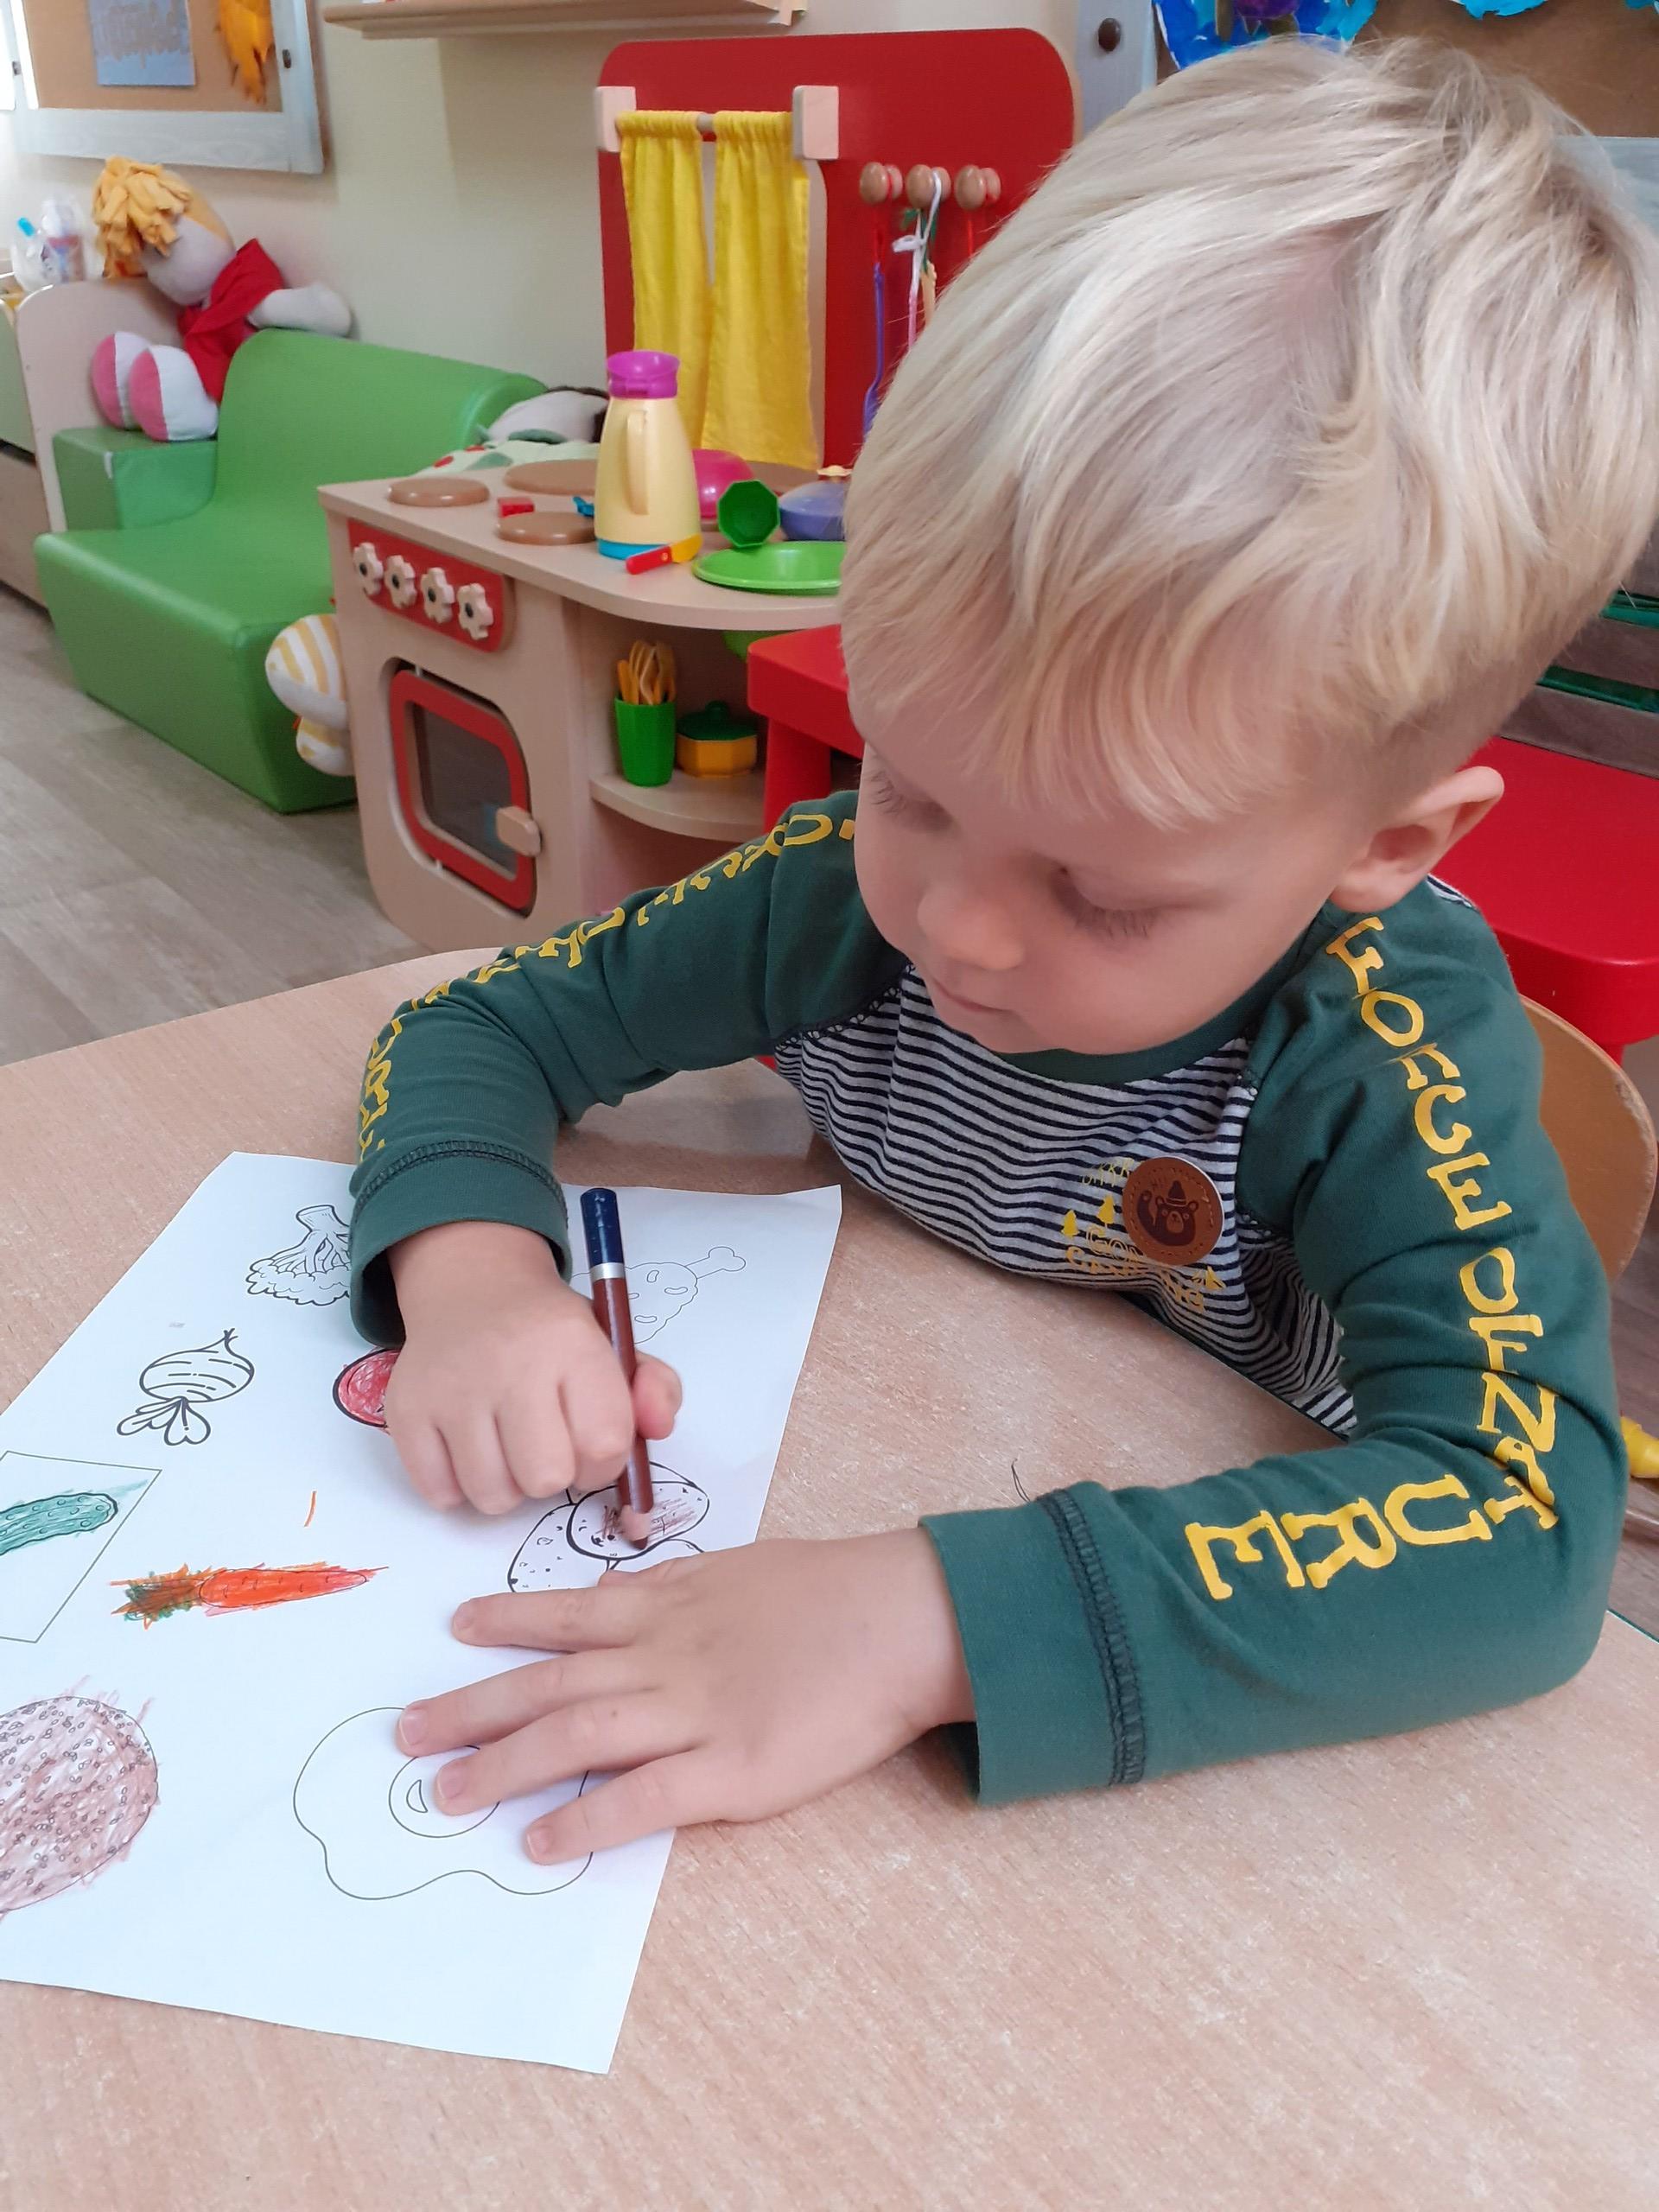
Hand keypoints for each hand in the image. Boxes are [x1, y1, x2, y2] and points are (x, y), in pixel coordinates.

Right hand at [385, 1221, 679, 1513]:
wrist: (471, 1288)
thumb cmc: (551, 1333)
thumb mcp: (613, 1344)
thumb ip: (654, 1389)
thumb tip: (658, 1430)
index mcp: (571, 1345)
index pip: (605, 1443)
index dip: (607, 1462)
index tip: (594, 1445)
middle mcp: (510, 1364)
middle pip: (546, 1478)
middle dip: (557, 1476)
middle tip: (549, 1447)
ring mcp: (452, 1389)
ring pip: (492, 1496)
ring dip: (508, 1486)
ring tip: (509, 1447)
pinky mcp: (407, 1410)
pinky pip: (440, 1494)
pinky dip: (458, 1486)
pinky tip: (470, 1448)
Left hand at [396, 1530, 974, 1855]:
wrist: (902, 1619)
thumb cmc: (833, 1591)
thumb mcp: (741, 1569)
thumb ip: (675, 1590)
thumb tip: (618, 1599)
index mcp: (671, 1607)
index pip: (569, 1617)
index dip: (507, 1623)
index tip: (454, 1628)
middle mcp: (665, 1658)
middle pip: (550, 1684)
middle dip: (472, 1707)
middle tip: (405, 1735)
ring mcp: (695, 1714)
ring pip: (577, 1738)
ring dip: (503, 1766)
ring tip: (445, 1792)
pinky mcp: (732, 1770)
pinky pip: (643, 1799)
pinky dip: (585, 1820)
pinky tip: (539, 1843)